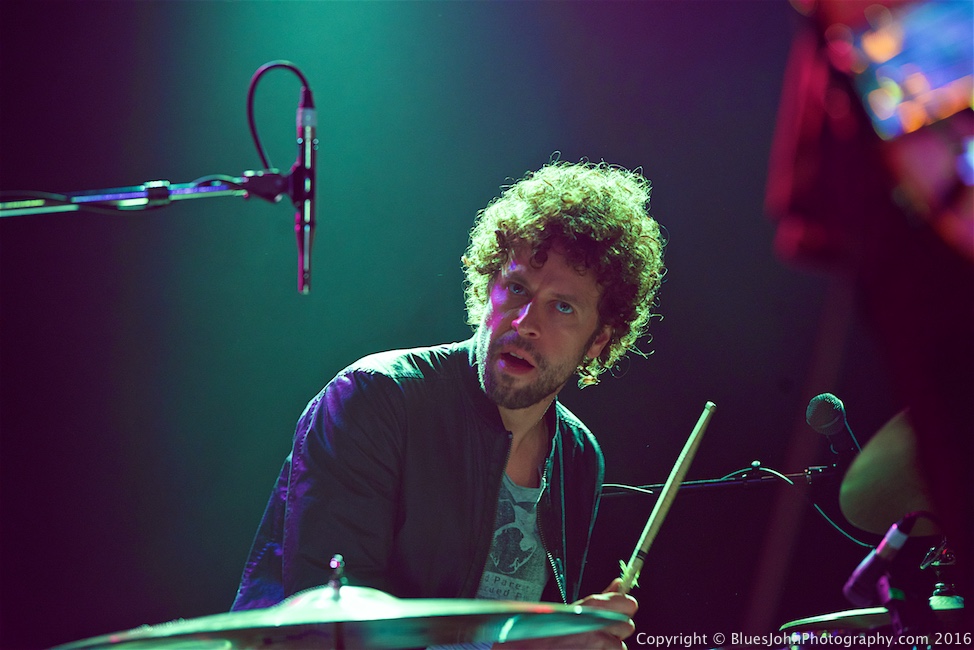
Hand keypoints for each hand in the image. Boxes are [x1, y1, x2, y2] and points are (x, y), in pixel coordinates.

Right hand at [494, 579, 637, 648]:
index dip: (622, 608)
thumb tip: (620, 583)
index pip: (628, 604)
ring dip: (605, 648)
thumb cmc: (540, 631)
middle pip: (626, 627)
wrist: (524, 649)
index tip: (616, 610)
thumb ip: (600, 598)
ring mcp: (598, 648)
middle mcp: (597, 628)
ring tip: (583, 645)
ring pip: (619, 648)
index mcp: (591, 608)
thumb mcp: (569, 609)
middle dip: (614, 630)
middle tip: (593, 631)